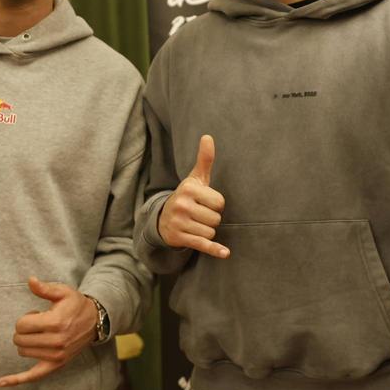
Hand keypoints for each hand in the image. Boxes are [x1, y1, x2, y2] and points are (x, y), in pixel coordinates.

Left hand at [0, 276, 96, 386]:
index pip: (21, 325)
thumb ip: (44, 288)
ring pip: (23, 352)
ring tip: (41, 334)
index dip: (25, 318)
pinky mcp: (56, 364)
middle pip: (19, 339)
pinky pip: (33, 376)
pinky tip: (0, 382)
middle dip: (23, 330)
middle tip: (37, 324)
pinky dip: (16, 380)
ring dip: (26, 342)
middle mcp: (56, 341)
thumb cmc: (76, 304)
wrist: (94, 321)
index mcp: (55, 322)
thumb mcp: (62, 292)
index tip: (36, 314)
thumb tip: (30, 280)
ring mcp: (56, 355)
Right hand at [158, 134, 228, 257]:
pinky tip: (225, 253)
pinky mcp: (180, 238)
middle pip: (216, 218)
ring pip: (211, 232)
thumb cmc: (187, 197)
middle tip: (199, 215)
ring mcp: (179, 223)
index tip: (205, 203)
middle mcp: (182, 205)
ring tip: (195, 225)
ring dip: (207, 231)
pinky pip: (203, 245)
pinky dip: (215, 250)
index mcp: (188, 189)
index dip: (216, 205)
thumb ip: (204, 160)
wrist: (163, 219)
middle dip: (211, 219)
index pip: (220, 202)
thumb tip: (208, 136)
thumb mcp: (195, 179)